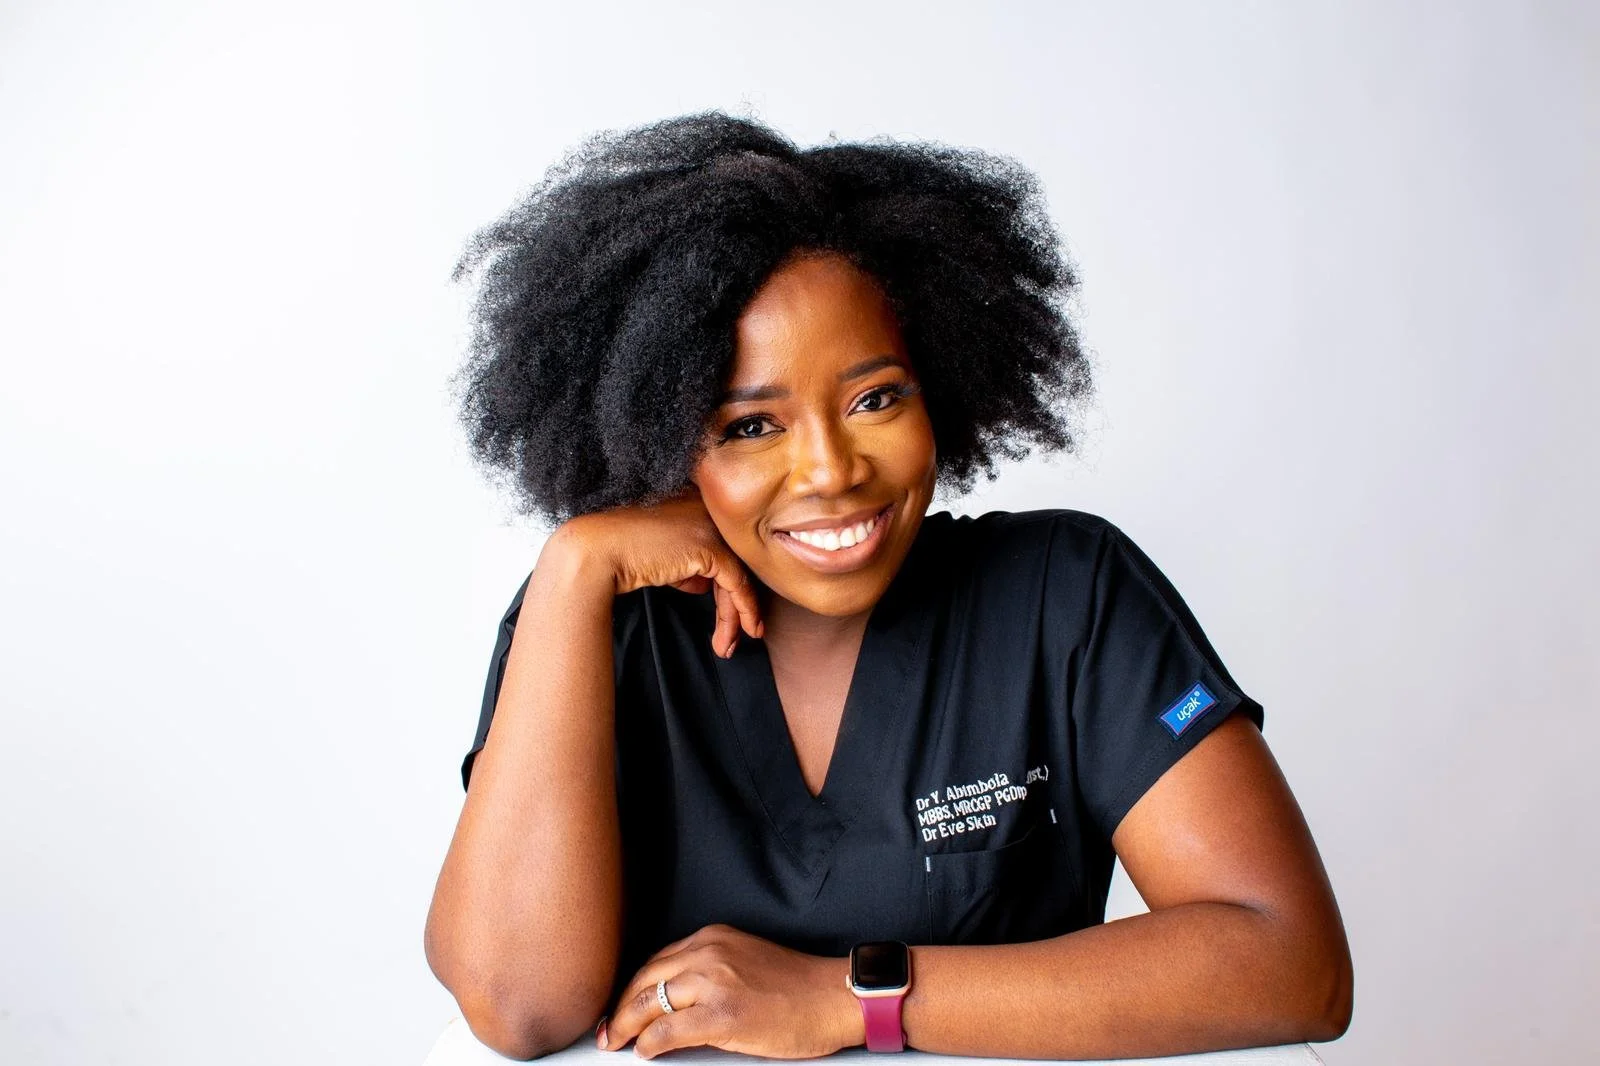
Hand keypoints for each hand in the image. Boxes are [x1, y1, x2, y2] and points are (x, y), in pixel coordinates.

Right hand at [549, 489, 762, 657]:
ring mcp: (711, 527)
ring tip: (728, 646)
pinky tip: (741, 630)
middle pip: (733, 562)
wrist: (596, 552)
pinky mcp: (711, 547)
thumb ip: (686, 565)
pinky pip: (737, 583)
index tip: (730, 616)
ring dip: (736, 616)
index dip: (727, 585)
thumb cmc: (618, 556)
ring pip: (738, 576)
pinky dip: (743, 609)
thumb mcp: (661, 558)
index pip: (722, 549)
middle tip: (734, 638)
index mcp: (695, 505)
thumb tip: (705, 584)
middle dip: (735, 605)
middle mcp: (708, 511)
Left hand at [598, 923, 860, 1059]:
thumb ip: (709, 972)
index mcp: (714, 938)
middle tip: (609, 1029)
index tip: (621, 1004)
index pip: (657, 962)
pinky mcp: (722, 1014)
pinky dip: (650, 1043)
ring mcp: (715, 982)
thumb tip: (673, 1003)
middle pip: (647, 979)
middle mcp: (709, 952)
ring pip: (651, 1003)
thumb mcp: (746, 962)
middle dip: (621, 1007)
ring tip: (617, 1042)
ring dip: (628, 1026)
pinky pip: (668, 1030)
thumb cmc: (798, 987)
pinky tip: (645, 1051)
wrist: (833, 998)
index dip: (633, 987)